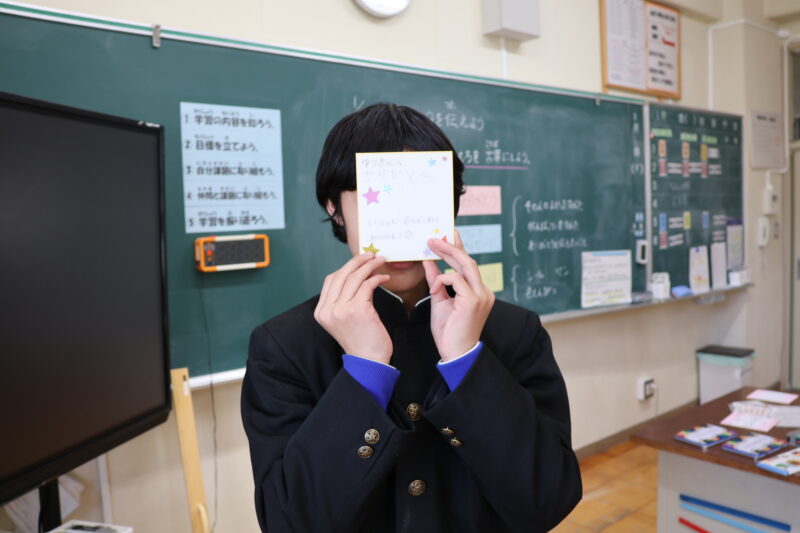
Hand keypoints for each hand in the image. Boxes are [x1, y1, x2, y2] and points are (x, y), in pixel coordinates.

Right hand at [314, 253, 392, 364]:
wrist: (369, 361)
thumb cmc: (361, 340)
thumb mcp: (344, 320)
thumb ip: (344, 300)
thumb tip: (357, 276)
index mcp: (321, 312)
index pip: (330, 280)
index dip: (345, 267)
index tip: (359, 261)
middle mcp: (328, 310)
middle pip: (341, 275)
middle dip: (357, 261)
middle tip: (371, 255)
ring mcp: (341, 309)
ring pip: (354, 278)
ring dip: (369, 266)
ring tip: (380, 261)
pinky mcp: (357, 309)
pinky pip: (367, 285)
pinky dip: (376, 278)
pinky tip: (384, 278)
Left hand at [422, 231, 494, 361]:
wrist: (456, 353)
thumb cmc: (449, 332)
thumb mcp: (440, 301)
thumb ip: (436, 281)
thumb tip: (428, 262)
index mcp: (478, 291)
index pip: (468, 265)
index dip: (459, 248)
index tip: (449, 234)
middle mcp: (483, 291)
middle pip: (468, 261)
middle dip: (451, 247)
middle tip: (434, 237)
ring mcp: (481, 296)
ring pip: (466, 265)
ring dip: (447, 254)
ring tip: (431, 247)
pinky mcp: (473, 301)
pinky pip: (456, 280)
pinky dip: (442, 279)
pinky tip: (434, 288)